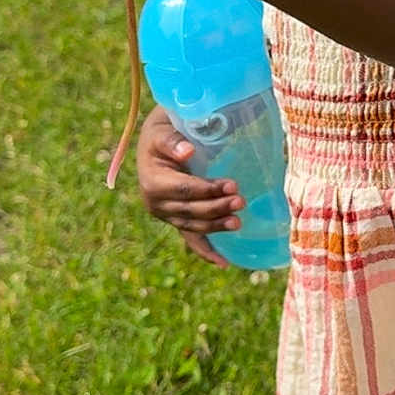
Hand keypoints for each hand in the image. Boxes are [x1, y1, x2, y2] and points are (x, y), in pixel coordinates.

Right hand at [136, 105, 243, 268]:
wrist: (155, 143)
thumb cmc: (163, 133)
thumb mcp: (163, 132)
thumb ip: (173, 141)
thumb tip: (187, 152)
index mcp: (153, 182)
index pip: (185, 191)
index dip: (208, 190)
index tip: (233, 186)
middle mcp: (156, 203)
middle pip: (191, 210)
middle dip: (217, 208)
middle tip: (241, 201)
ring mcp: (166, 215)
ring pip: (193, 226)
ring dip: (217, 226)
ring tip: (238, 222)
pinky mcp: (176, 220)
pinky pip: (191, 239)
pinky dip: (206, 252)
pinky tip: (224, 263)